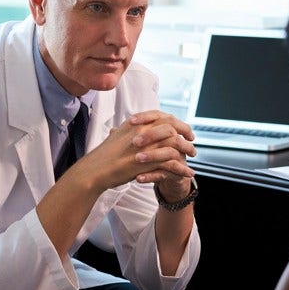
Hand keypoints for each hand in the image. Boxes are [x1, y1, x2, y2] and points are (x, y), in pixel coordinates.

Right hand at [77, 110, 195, 191]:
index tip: (183, 129)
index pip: (163, 116)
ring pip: (176, 144)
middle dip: (186, 133)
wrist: (95, 170)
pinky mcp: (149, 163)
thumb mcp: (117, 136)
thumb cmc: (104, 155)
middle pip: (173, 127)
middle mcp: (143, 131)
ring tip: (193, 156)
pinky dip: (183, 169)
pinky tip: (188, 173)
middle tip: (192, 141)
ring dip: (187, 150)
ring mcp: (147, 146)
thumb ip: (129, 130)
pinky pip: (173, 164)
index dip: (177, 122)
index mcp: (137, 123)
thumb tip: (134, 125)